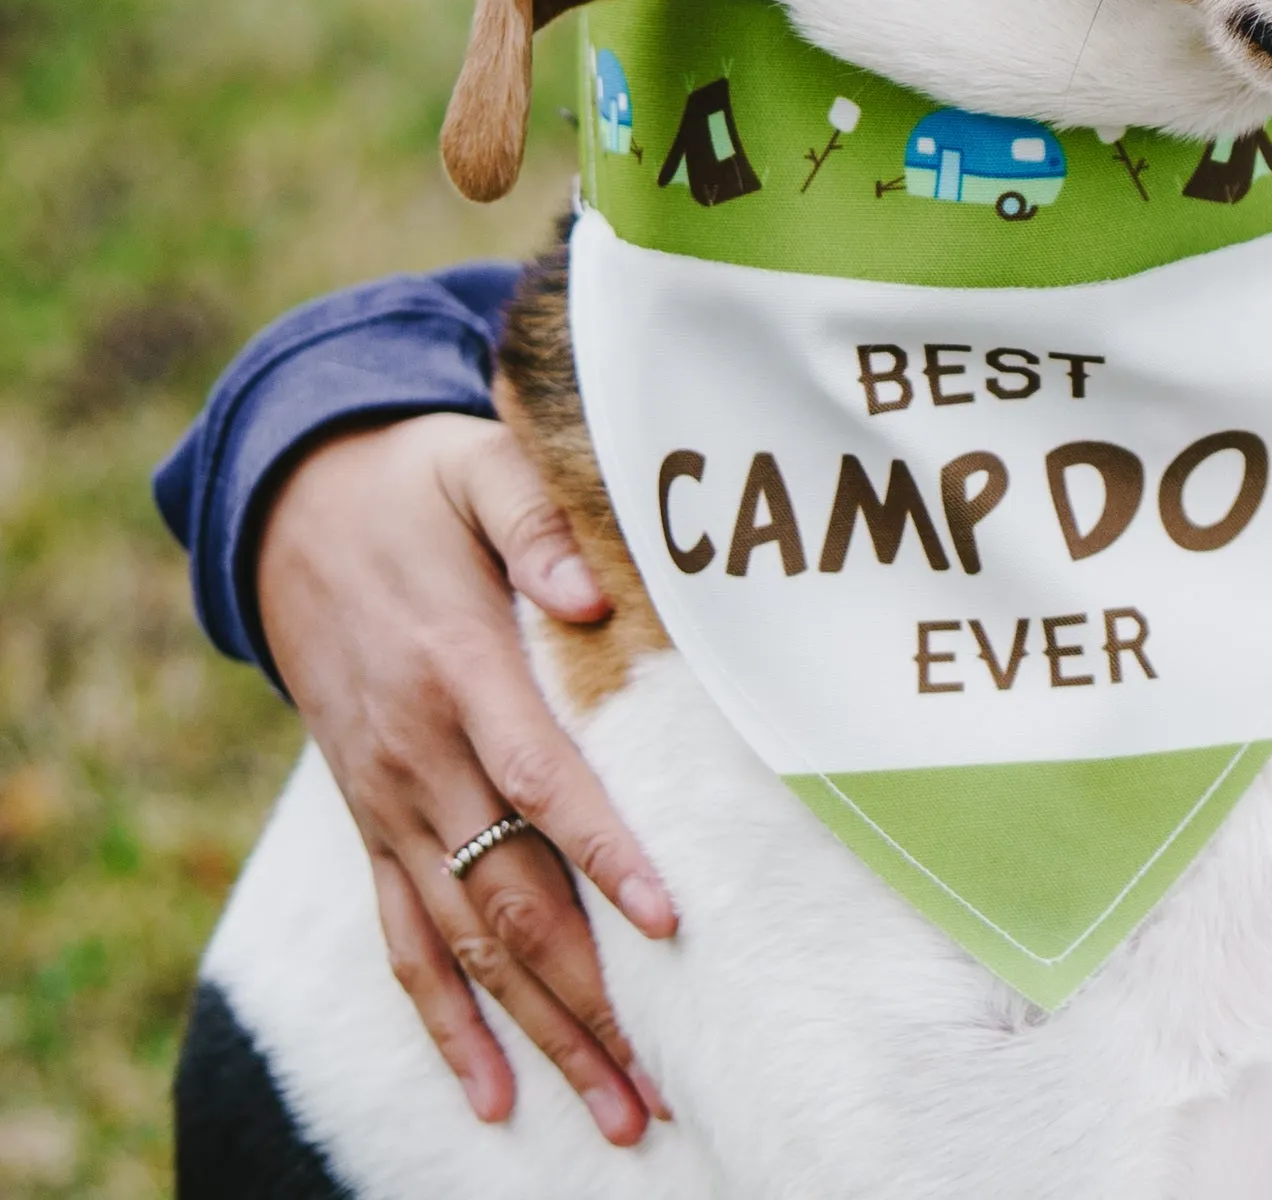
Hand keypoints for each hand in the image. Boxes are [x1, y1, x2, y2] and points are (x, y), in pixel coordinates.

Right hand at [257, 413, 676, 1142]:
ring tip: (611, 1110)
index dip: (602, 852)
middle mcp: (417, 754)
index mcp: (457, 669)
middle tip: (656, 1080)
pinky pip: (400, 938)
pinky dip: (441, 1022)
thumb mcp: (479, 469)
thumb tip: (591, 599)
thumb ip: (538, 526)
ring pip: (461, 941)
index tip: (666, 920)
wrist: (297, 509)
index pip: (540, 779)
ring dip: (534, 1031)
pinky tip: (490, 1092)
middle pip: (506, 893)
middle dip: (584, 992)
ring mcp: (387, 798)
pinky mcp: (371, 819)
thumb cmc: (416, 486)